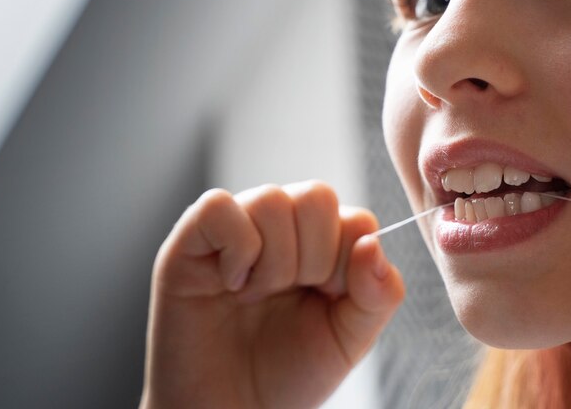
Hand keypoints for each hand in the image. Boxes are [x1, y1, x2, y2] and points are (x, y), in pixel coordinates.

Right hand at [140, 181, 404, 408]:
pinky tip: (230, 284)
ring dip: (273, 262)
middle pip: (317, 198)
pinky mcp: (191, 239)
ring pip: (271, 200)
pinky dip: (235, 248)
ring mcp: (237, 228)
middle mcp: (281, 226)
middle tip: (287, 298)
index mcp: (323, 243)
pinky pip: (219, 207)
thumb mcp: (349, 339)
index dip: (348, 262)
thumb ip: (378, 295)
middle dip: (314, 261)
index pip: (355, 219)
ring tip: (255, 297)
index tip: (327, 300)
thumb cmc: (286, 373)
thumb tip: (372, 245)